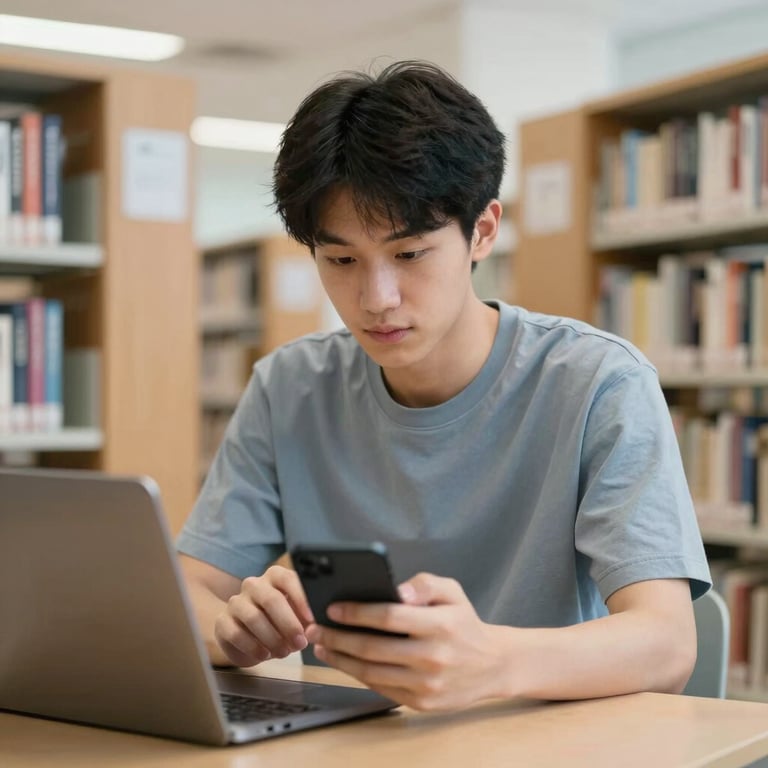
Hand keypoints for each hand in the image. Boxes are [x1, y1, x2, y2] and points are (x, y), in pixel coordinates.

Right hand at [214, 565, 313, 666]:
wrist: (249, 640)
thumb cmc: (279, 624)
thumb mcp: (297, 617)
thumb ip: (307, 616)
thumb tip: (319, 623)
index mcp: (274, 577)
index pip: (287, 579)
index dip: (301, 598)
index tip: (312, 619)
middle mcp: (253, 585)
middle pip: (271, 599)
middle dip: (288, 624)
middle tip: (300, 643)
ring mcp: (236, 602)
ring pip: (253, 617)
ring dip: (272, 638)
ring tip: (284, 652)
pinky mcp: (223, 622)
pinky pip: (236, 633)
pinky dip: (253, 647)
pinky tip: (264, 655)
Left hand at [305, 573, 503, 710]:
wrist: (492, 665)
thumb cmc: (464, 623)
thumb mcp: (452, 592)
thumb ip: (424, 584)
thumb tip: (397, 590)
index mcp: (441, 624)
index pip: (389, 617)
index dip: (357, 613)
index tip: (333, 608)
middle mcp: (433, 656)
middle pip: (373, 648)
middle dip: (337, 637)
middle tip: (315, 628)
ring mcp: (427, 683)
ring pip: (371, 672)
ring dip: (340, 659)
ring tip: (322, 646)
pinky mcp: (422, 702)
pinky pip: (381, 688)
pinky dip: (357, 675)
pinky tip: (344, 662)